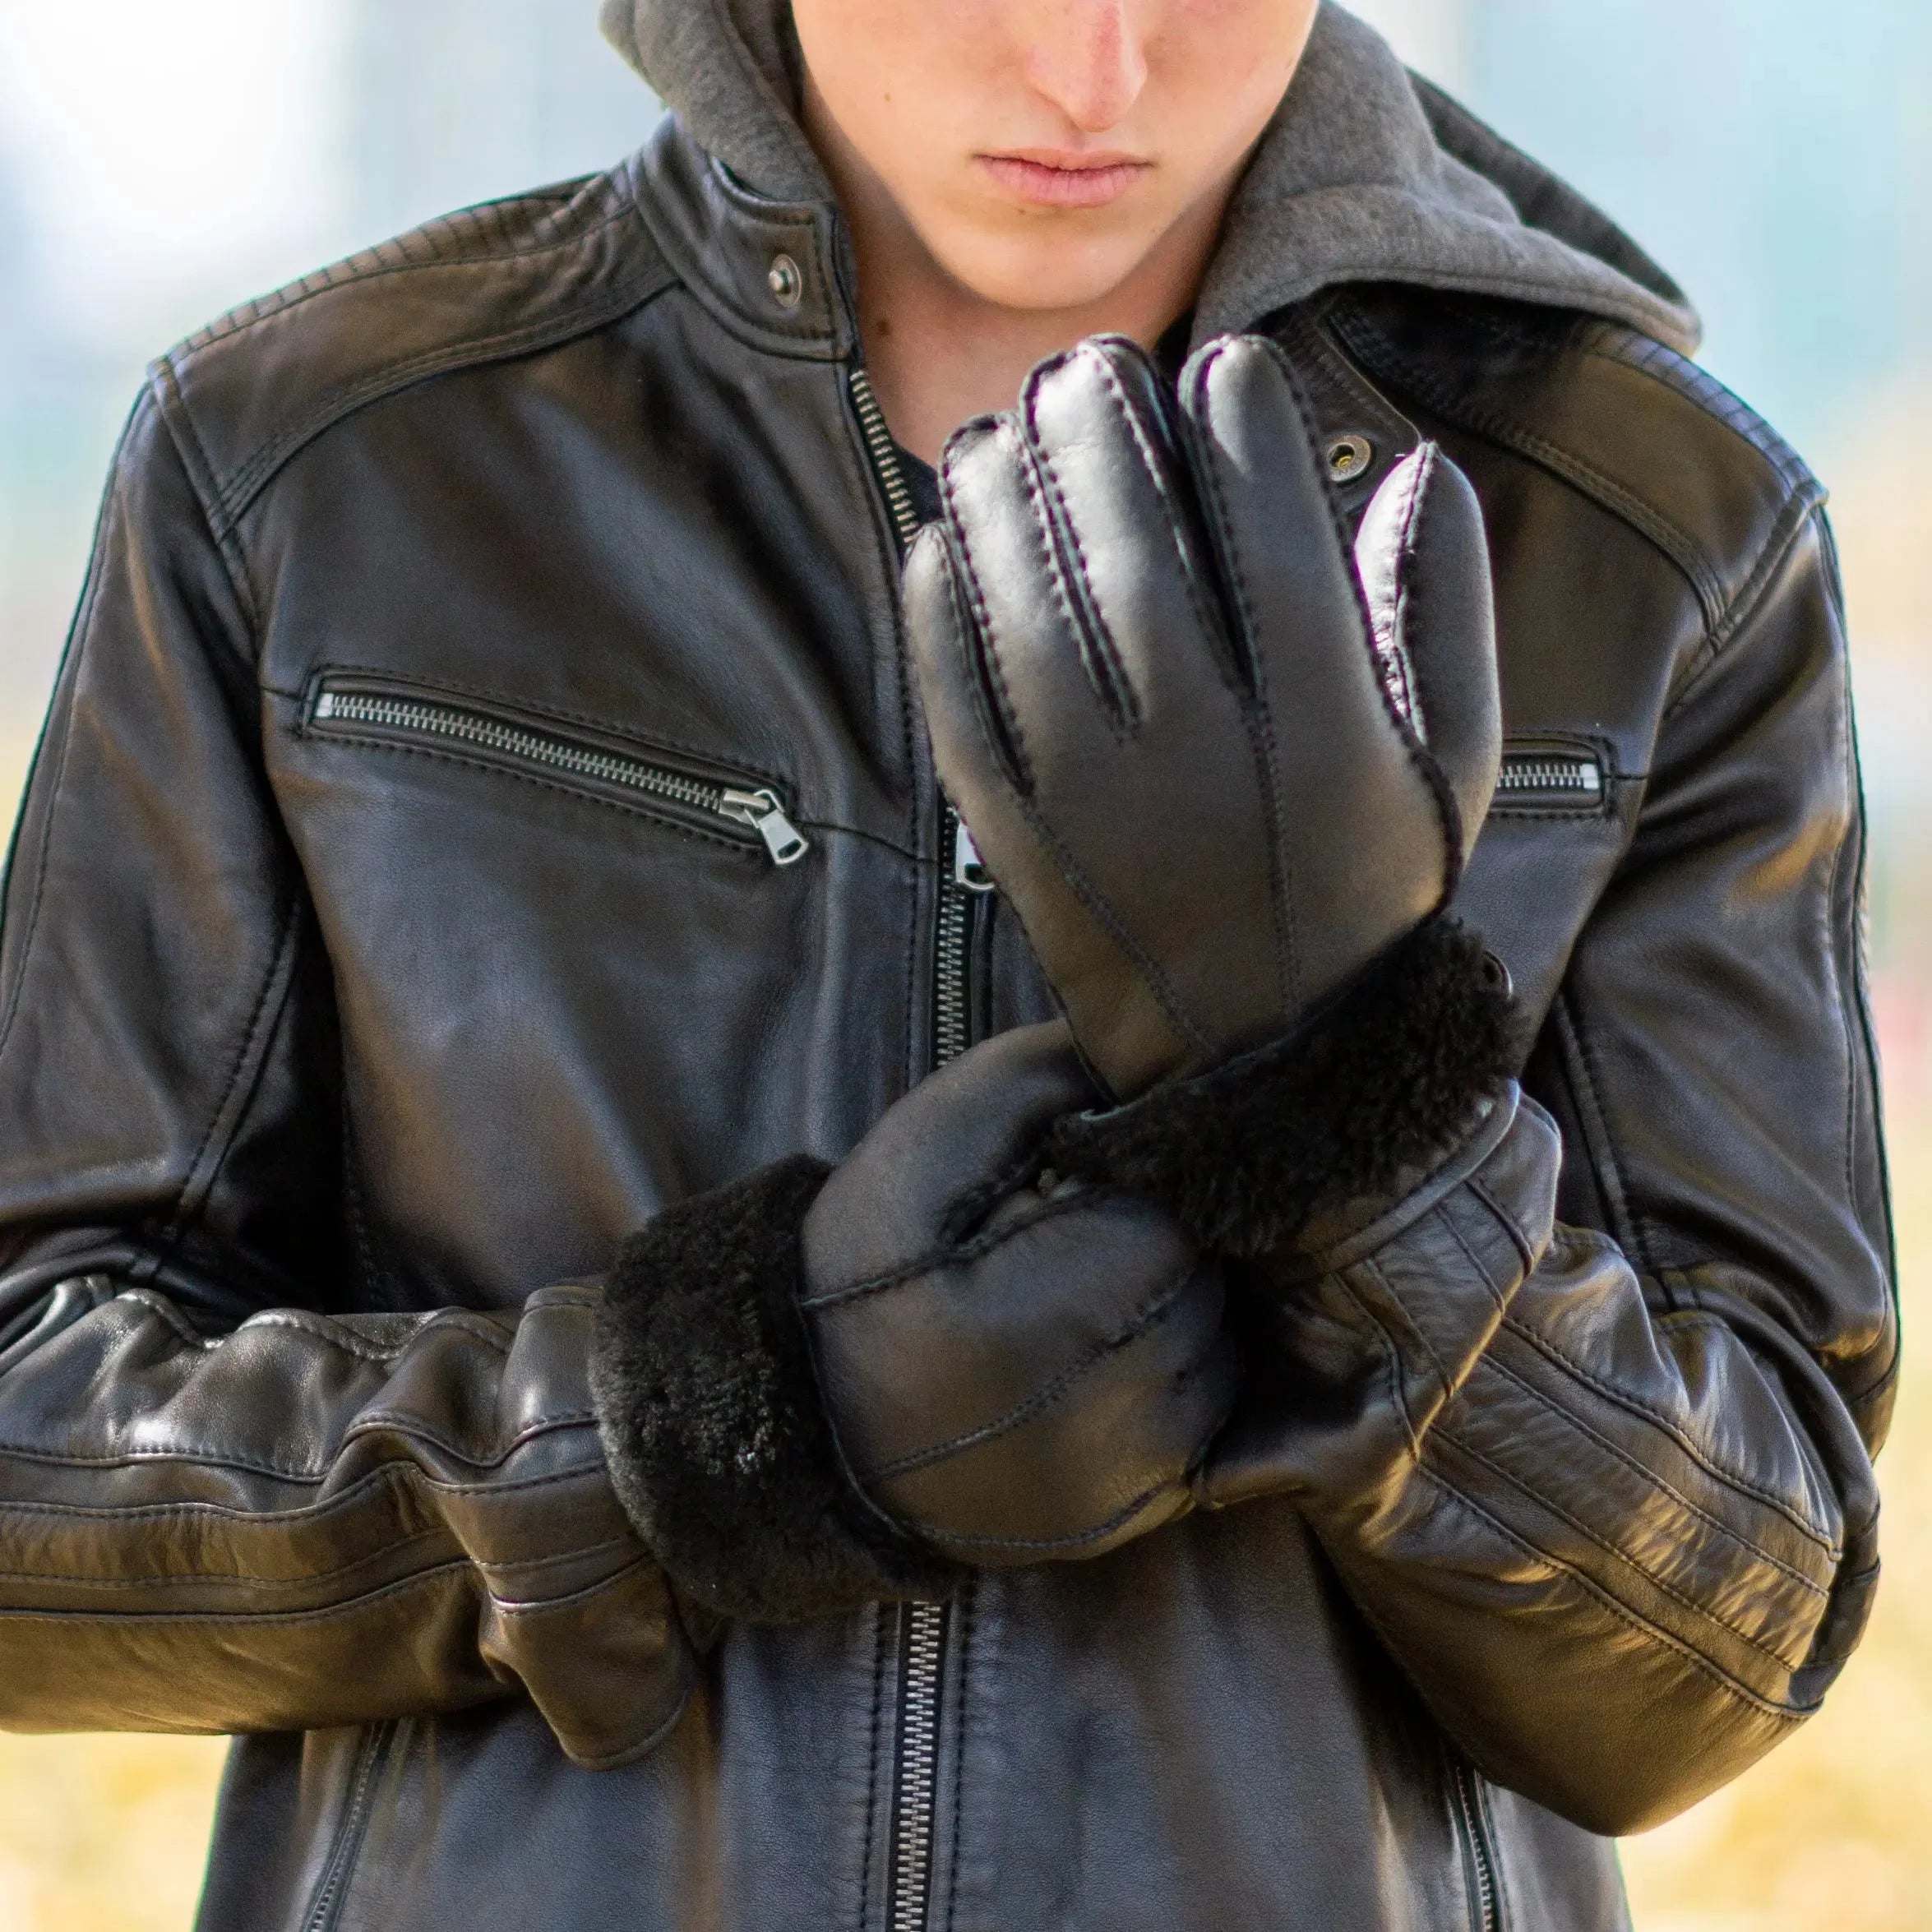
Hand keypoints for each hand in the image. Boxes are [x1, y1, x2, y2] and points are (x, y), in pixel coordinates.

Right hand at [800, 1022, 1233, 1566]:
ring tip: (1077, 1305)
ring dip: (1171, 1315)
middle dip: (1153, 1249)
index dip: (1128, 1190)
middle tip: (1067, 1247)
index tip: (1064, 1195)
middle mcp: (1107, 1419)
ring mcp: (1124, 1481)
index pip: (1176, 1219)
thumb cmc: (870, 1269)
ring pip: (1216, 1354)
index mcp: (1057, 1317)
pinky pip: (1204, 1425)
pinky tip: (1096, 1364)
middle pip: (1207, 1288)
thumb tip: (1139, 1049)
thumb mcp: (926, 1145)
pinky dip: (1170, 1383)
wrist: (812, 1421)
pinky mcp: (1127, 1519)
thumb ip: (1036, 1079)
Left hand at [905, 333, 1502, 1103]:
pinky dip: (942, 613)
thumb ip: (1446, 620)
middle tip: (1087, 366)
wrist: (1258, 1070)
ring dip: (1004, 501)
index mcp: (1330, 746)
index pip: (1280, 546)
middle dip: (1102, 436)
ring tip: (1000, 427)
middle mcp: (1205, 771)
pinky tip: (942, 539)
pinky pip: (962, 708)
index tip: (1227, 362)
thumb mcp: (1453, 775)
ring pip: (1030, 616)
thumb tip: (1413, 468)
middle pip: (1135, 559)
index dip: (1245, 431)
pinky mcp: (1018, 848)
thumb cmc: (1363, 900)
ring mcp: (1096, 813)